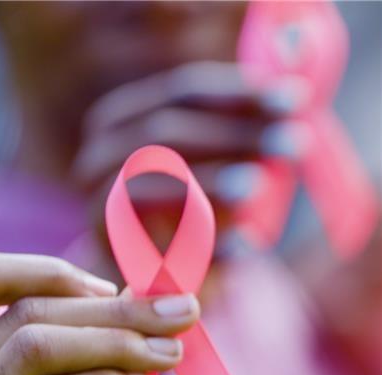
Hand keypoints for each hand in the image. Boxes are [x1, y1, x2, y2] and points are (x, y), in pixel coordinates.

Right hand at [74, 61, 309, 258]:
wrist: (150, 278)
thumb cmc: (187, 212)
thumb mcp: (213, 162)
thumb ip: (241, 125)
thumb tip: (297, 75)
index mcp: (124, 119)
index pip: (183, 93)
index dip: (240, 93)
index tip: (296, 100)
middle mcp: (101, 155)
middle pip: (167, 132)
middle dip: (235, 134)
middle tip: (294, 143)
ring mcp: (99, 203)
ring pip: (154, 184)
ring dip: (210, 182)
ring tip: (257, 186)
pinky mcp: (110, 255)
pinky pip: (156, 246)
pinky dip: (202, 246)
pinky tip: (246, 248)